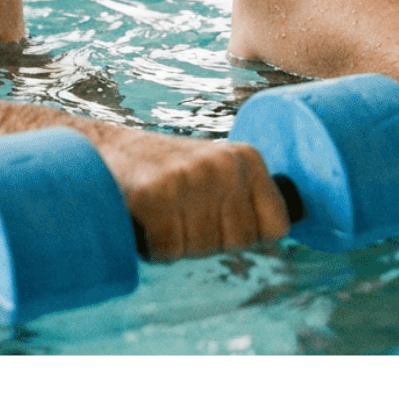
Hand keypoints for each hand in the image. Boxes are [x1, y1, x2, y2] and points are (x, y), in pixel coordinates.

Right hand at [94, 128, 288, 260]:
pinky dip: (152, 247)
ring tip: (159, 211)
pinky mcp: (156, 194)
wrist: (98, 148)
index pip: (276, 229)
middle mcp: (224, 164)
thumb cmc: (162, 170)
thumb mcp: (213, 172)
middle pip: (237, 244)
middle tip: (179, 213)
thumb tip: (300, 224)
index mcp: (248, 157)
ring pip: (200, 250)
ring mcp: (191, 177)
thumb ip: (246, 195)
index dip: (243, 236)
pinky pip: (169, 251)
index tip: (215, 219)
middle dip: (206, 241)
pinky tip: (142, 218)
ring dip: (175, 244)